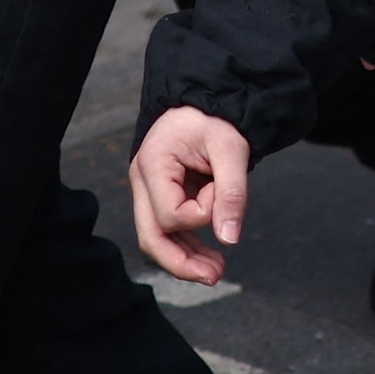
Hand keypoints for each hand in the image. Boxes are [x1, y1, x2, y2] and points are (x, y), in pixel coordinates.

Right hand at [131, 108, 254, 282]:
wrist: (209, 97)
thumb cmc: (216, 116)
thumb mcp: (231, 147)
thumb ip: (232, 192)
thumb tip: (230, 239)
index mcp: (152, 165)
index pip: (170, 213)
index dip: (202, 211)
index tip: (221, 187)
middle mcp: (142, 181)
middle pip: (151, 237)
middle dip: (181, 262)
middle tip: (215, 276)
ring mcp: (149, 190)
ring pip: (158, 239)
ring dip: (187, 259)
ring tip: (218, 272)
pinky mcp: (163, 195)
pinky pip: (170, 229)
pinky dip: (189, 245)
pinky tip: (211, 258)